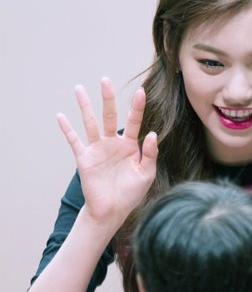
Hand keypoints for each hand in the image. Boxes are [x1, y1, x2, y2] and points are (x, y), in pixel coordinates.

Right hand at [57, 78, 157, 228]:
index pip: (134, 121)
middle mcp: (112, 143)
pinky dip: (67, 129)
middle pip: (110, 115)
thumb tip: (152, 133)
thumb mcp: (146, 174)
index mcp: (130, 145)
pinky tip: (60, 116)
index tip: (140, 91)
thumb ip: (150, 154)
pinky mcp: (85, 158)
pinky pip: (74, 141)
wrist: (112, 211)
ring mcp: (97, 149)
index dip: (137, 107)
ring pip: (90, 123)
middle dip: (108, 98)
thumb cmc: (131, 194)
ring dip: (85, 106)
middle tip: (105, 80)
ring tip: (79, 88)